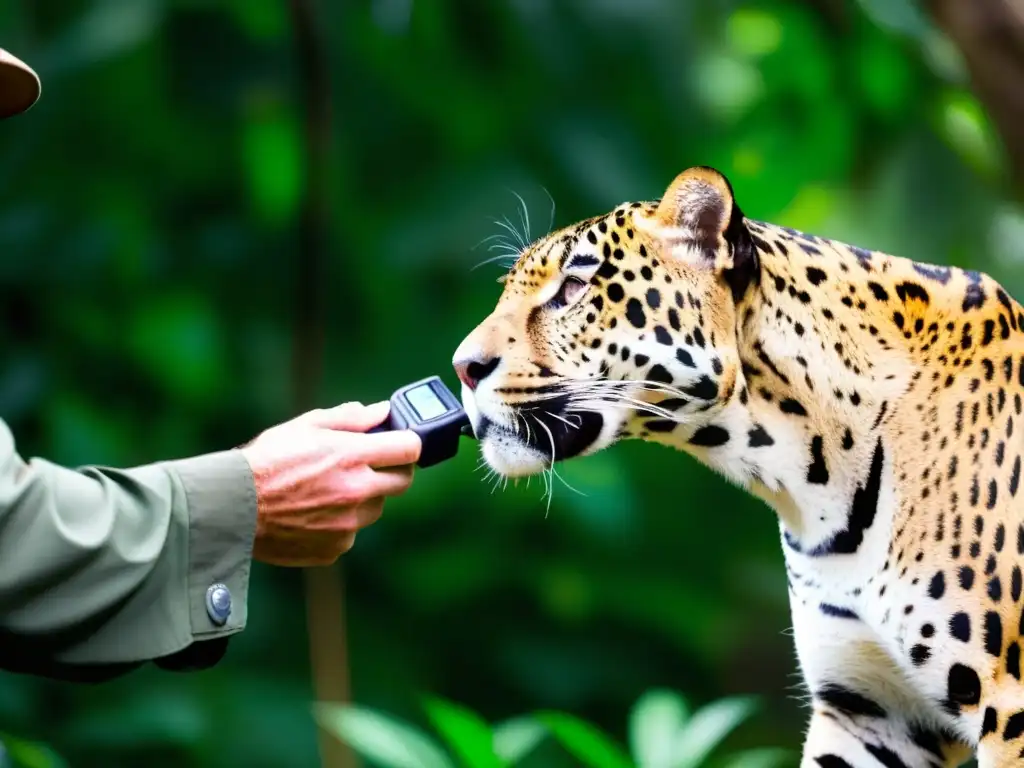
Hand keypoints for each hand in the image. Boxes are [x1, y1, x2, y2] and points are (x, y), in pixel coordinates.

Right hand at [241, 401, 420, 566]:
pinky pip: (351, 532)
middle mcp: (356, 492)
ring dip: (364, 497)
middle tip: (370, 465)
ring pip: (375, 508)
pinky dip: (340, 522)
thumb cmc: (265, 461)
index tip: (400, 443)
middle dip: (392, 470)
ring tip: (328, 489)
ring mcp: (347, 524)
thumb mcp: (305, 426)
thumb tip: (382, 411)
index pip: (411, 449)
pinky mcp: (335, 547)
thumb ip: (350, 418)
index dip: (408, 443)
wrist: (231, 508)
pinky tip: (313, 512)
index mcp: (352, 457)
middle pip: (403, 482)